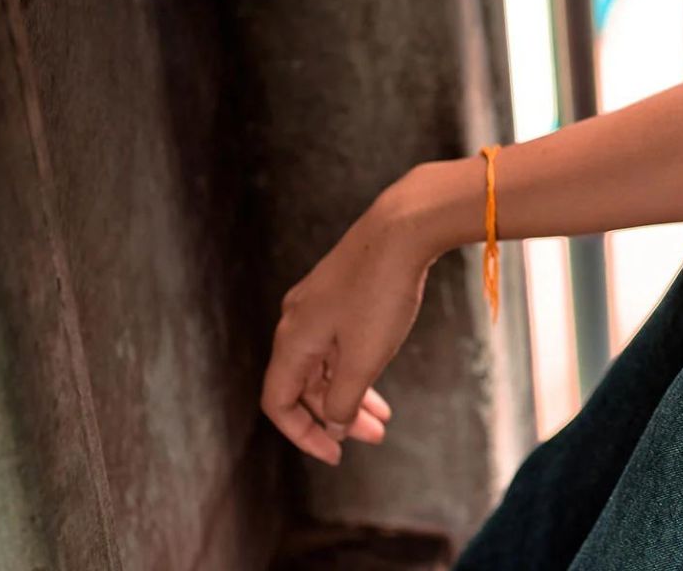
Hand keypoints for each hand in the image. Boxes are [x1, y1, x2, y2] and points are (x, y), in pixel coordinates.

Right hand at [261, 184, 439, 464]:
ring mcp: (318, 303)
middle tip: (374, 438)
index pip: (278, 402)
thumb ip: (342, 398)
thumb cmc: (382, 292)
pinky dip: (356, 365)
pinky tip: (379, 373)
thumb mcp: (364, 359)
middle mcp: (296, 321)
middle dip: (336, 416)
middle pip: (303, 385)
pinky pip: (339, 340)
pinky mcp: (341, 289)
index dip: (302, 434)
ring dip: (350, 393)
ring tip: (384, 419)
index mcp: (291, 340)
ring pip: (325, 362)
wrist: (404, 227)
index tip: (336, 455)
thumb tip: (333, 421)